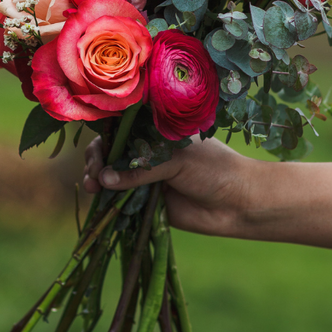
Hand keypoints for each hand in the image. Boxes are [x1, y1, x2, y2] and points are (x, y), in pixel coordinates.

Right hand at [84, 135, 254, 236]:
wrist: (238, 203)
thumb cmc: (214, 170)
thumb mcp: (177, 161)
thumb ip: (141, 170)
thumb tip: (104, 179)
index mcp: (157, 132)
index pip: (123, 128)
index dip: (106, 135)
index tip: (98, 146)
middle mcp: (149, 152)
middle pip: (111, 151)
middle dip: (97, 159)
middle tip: (95, 171)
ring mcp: (146, 176)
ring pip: (112, 175)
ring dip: (97, 178)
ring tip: (93, 185)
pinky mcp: (146, 201)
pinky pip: (120, 199)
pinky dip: (107, 199)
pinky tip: (98, 197)